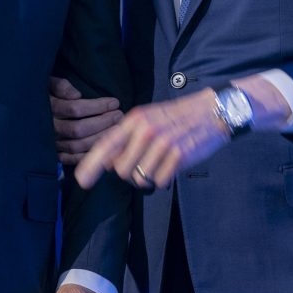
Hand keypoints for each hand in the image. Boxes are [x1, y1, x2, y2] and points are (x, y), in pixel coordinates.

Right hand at [49, 76, 121, 164]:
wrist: (26, 110)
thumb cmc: (44, 94)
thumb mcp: (48, 83)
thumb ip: (61, 86)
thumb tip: (77, 95)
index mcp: (49, 108)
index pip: (75, 109)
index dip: (97, 106)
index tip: (115, 102)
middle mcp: (50, 128)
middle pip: (79, 129)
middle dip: (102, 123)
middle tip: (119, 115)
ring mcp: (52, 143)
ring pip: (77, 145)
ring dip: (99, 138)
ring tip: (117, 129)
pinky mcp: (54, 154)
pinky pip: (72, 159)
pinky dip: (88, 155)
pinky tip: (104, 148)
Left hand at [74, 91, 228, 191]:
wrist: (211, 111)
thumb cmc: (176, 118)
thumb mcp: (148, 119)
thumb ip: (127, 138)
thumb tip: (107, 163)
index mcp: (135, 120)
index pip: (106, 145)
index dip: (91, 165)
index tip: (81, 181)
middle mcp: (145, 130)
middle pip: (122, 170)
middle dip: (129, 173)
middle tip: (143, 164)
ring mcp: (163, 143)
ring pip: (141, 178)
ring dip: (148, 177)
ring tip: (159, 163)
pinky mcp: (179, 156)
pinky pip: (161, 181)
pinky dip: (164, 178)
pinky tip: (172, 164)